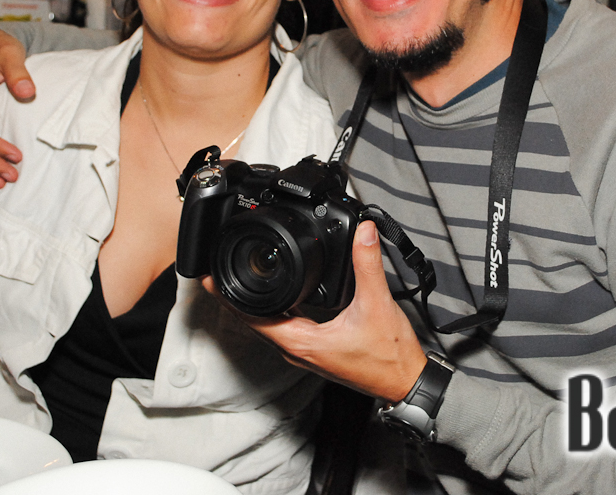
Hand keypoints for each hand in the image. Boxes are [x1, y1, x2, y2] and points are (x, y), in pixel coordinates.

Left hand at [205, 221, 428, 401]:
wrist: (404, 381)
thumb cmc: (389, 355)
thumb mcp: (377, 304)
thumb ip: (367, 265)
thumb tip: (362, 233)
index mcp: (303, 342)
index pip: (253, 318)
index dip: (229, 298)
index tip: (211, 279)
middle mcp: (298, 350)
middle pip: (254, 321)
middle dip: (234, 298)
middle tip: (216, 273)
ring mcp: (305, 352)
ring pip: (269, 326)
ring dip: (253, 305)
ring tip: (240, 280)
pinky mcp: (315, 350)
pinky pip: (284, 329)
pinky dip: (274, 311)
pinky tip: (280, 296)